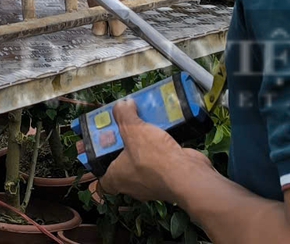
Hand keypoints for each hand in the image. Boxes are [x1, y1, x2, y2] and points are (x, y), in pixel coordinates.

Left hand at [93, 100, 210, 205]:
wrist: (188, 175)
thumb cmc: (153, 157)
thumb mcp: (132, 129)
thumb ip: (124, 115)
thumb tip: (122, 104)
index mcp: (117, 178)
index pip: (103, 179)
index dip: (101, 165)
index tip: (102, 148)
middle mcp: (132, 185)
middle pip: (123, 165)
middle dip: (124, 147)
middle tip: (125, 128)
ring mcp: (152, 184)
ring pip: (143, 162)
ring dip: (144, 146)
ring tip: (144, 126)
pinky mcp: (169, 179)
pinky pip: (161, 163)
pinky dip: (161, 150)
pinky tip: (162, 132)